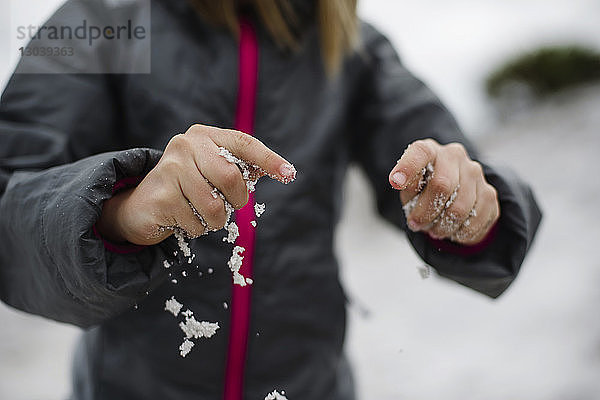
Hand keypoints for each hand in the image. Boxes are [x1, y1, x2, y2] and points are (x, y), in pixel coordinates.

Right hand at [96, 124, 295, 244]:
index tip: (289, 173)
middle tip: (228, 205)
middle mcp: (186, 145)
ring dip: (215, 220)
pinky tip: (182, 218)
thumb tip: (284, 170)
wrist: (142, 204)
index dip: (269, 159)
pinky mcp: (161, 196)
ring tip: (201, 213)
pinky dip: (196, 229)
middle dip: (236, 199)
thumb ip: (242, 168)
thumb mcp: (213, 171)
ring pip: (214, 206)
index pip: (244, 144)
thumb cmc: (187, 186)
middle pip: (230, 177)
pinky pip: (196, 223)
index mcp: (205, 136)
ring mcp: (170, 169)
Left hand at [388, 139, 498, 244]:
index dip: (408, 167)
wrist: (451, 194)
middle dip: (426, 212)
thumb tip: (400, 182)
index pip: (420, 153)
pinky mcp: (490, 193)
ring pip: (460, 208)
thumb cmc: (424, 189)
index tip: (395, 182)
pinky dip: (460, 232)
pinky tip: (452, 230)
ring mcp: (475, 173)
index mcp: (430, 150)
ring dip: (443, 226)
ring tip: (434, 229)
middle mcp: (455, 156)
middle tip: (417, 224)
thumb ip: (407, 186)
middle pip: (442, 186)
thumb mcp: (409, 188)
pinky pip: (476, 220)